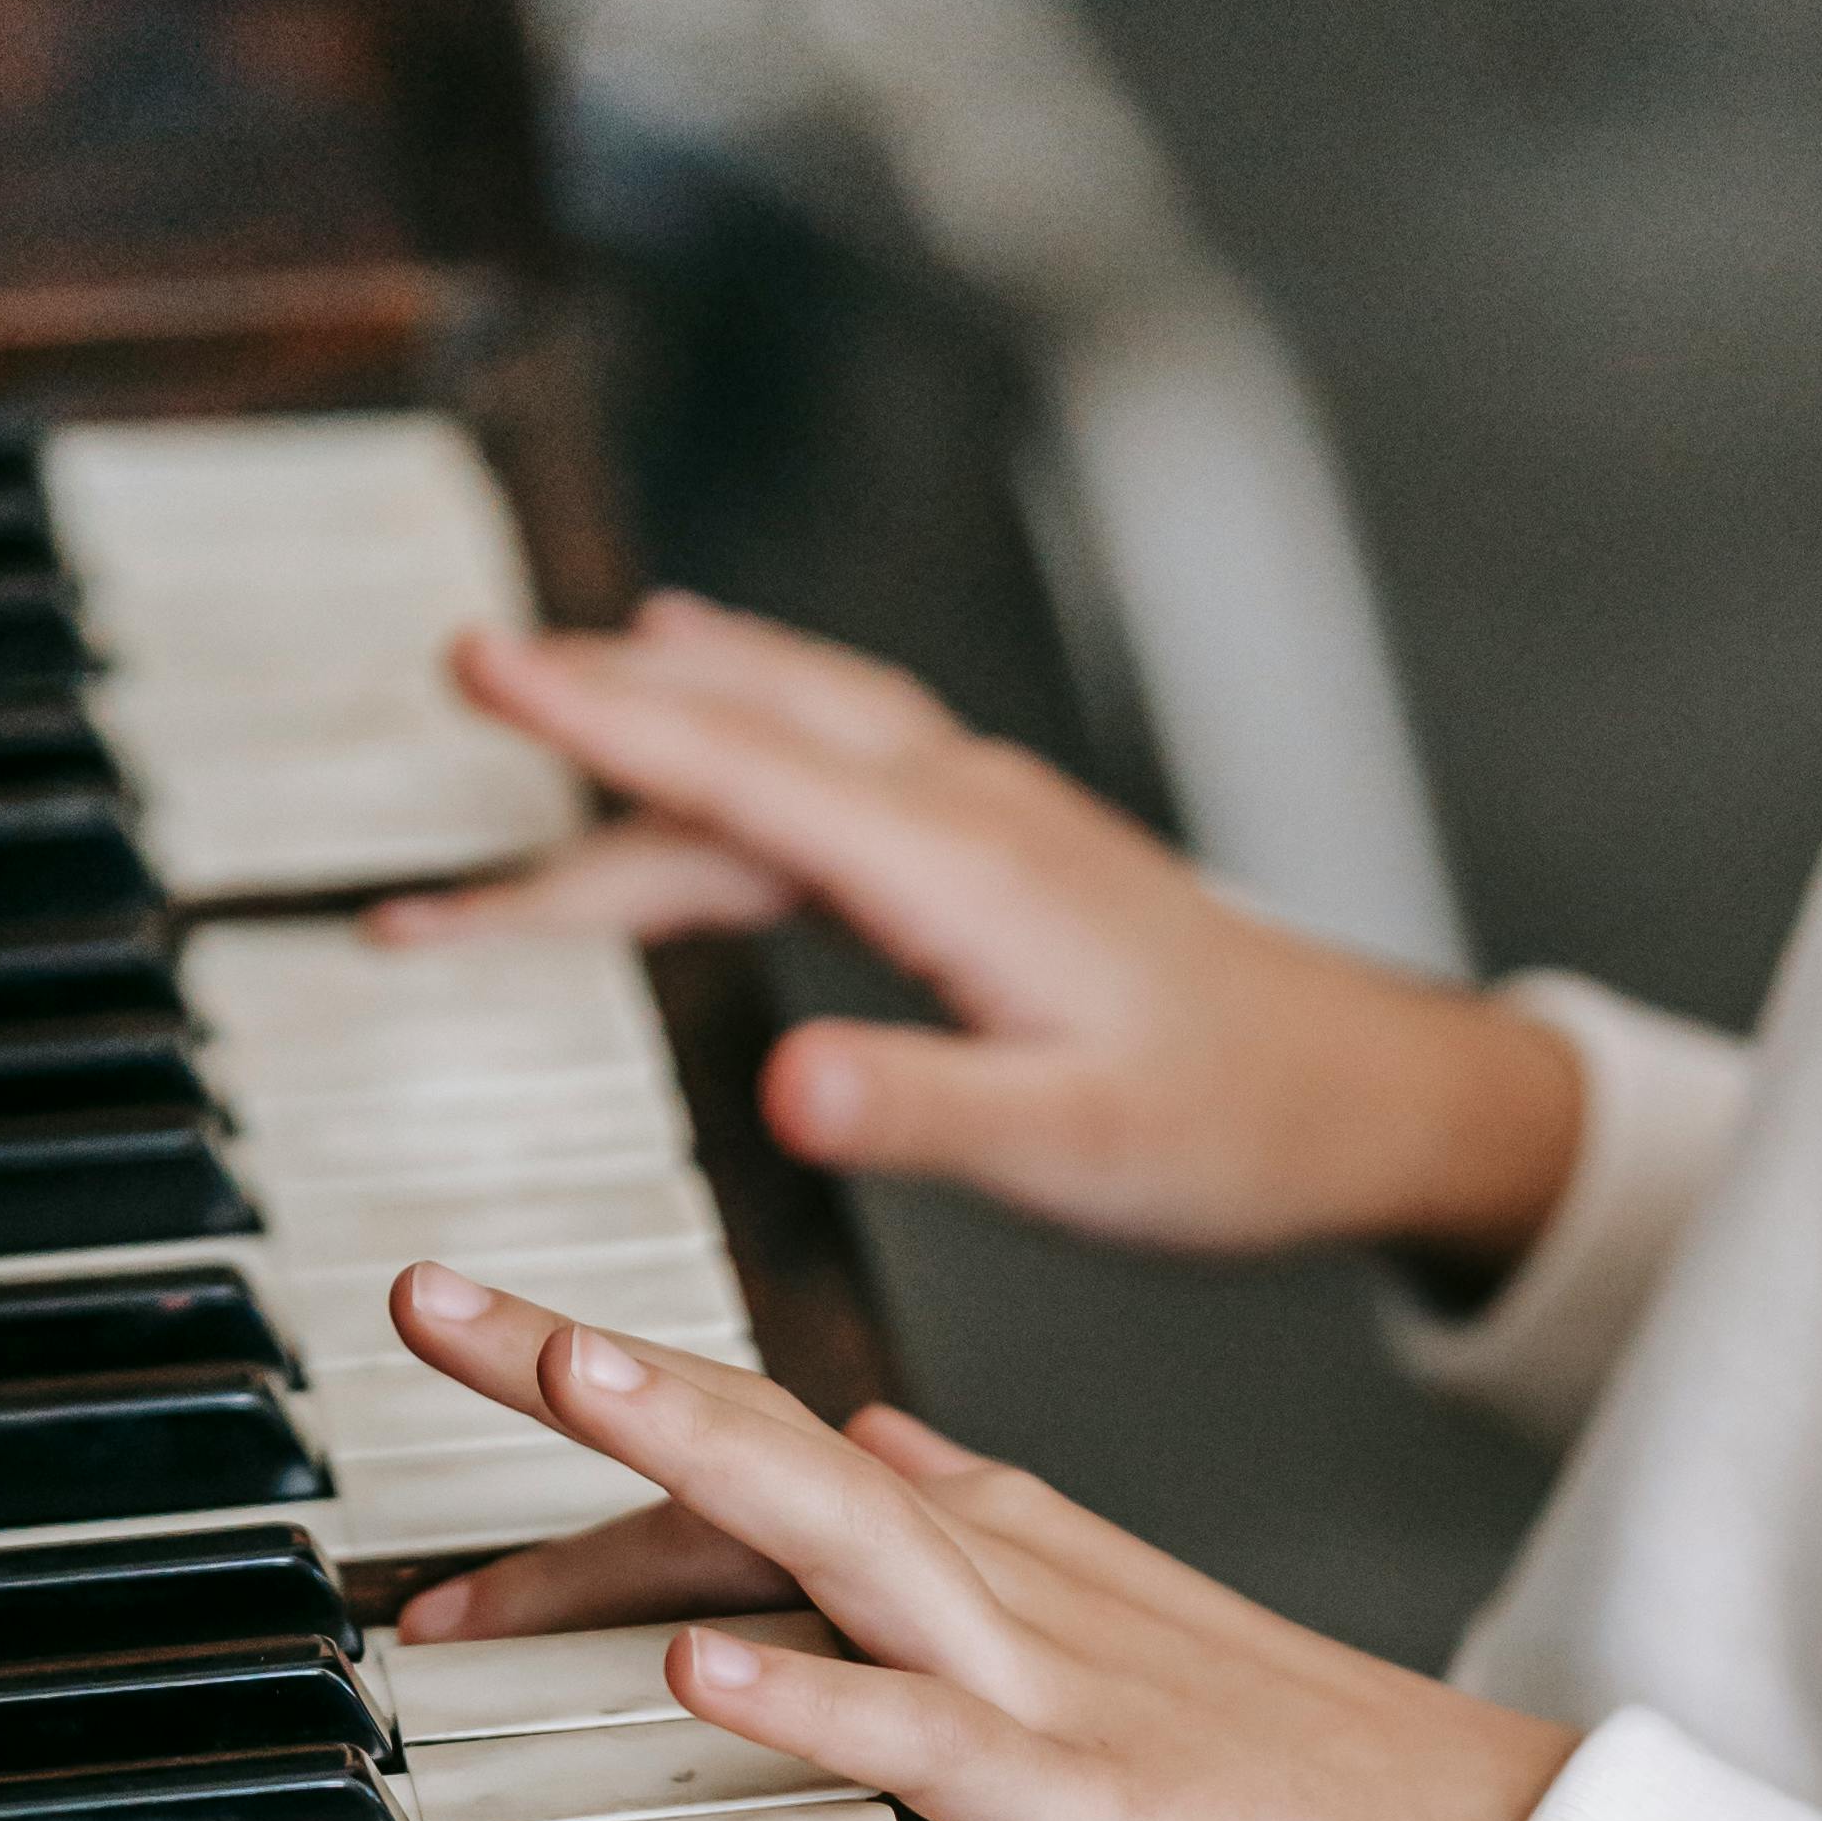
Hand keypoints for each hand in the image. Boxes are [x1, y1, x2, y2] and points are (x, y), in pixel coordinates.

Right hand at [372, 594, 1578, 1276]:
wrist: (1362, 1095)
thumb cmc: (1232, 1131)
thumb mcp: (1072, 1150)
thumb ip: (923, 1113)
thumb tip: (782, 1087)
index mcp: (958, 871)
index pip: (743, 770)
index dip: (602, 722)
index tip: (481, 670)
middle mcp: (959, 810)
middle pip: (742, 731)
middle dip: (594, 713)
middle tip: (458, 689)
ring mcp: (978, 813)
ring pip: (785, 727)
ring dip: (662, 705)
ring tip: (540, 684)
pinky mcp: (994, 840)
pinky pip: (832, 749)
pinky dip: (743, 722)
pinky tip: (708, 694)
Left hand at [388, 1270, 1573, 1820]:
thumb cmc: (1303, 1787)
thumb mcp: (1113, 1636)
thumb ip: (977, 1539)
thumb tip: (865, 1445)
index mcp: (996, 1544)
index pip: (760, 1453)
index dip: (600, 1416)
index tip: (452, 1379)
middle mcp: (1001, 1578)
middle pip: (762, 1445)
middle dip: (581, 1365)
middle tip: (417, 1298)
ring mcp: (1043, 1681)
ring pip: (832, 1534)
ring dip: (684, 1449)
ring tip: (552, 1371)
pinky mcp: (1082, 1804)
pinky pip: (922, 1739)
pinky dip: (807, 1694)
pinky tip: (699, 1663)